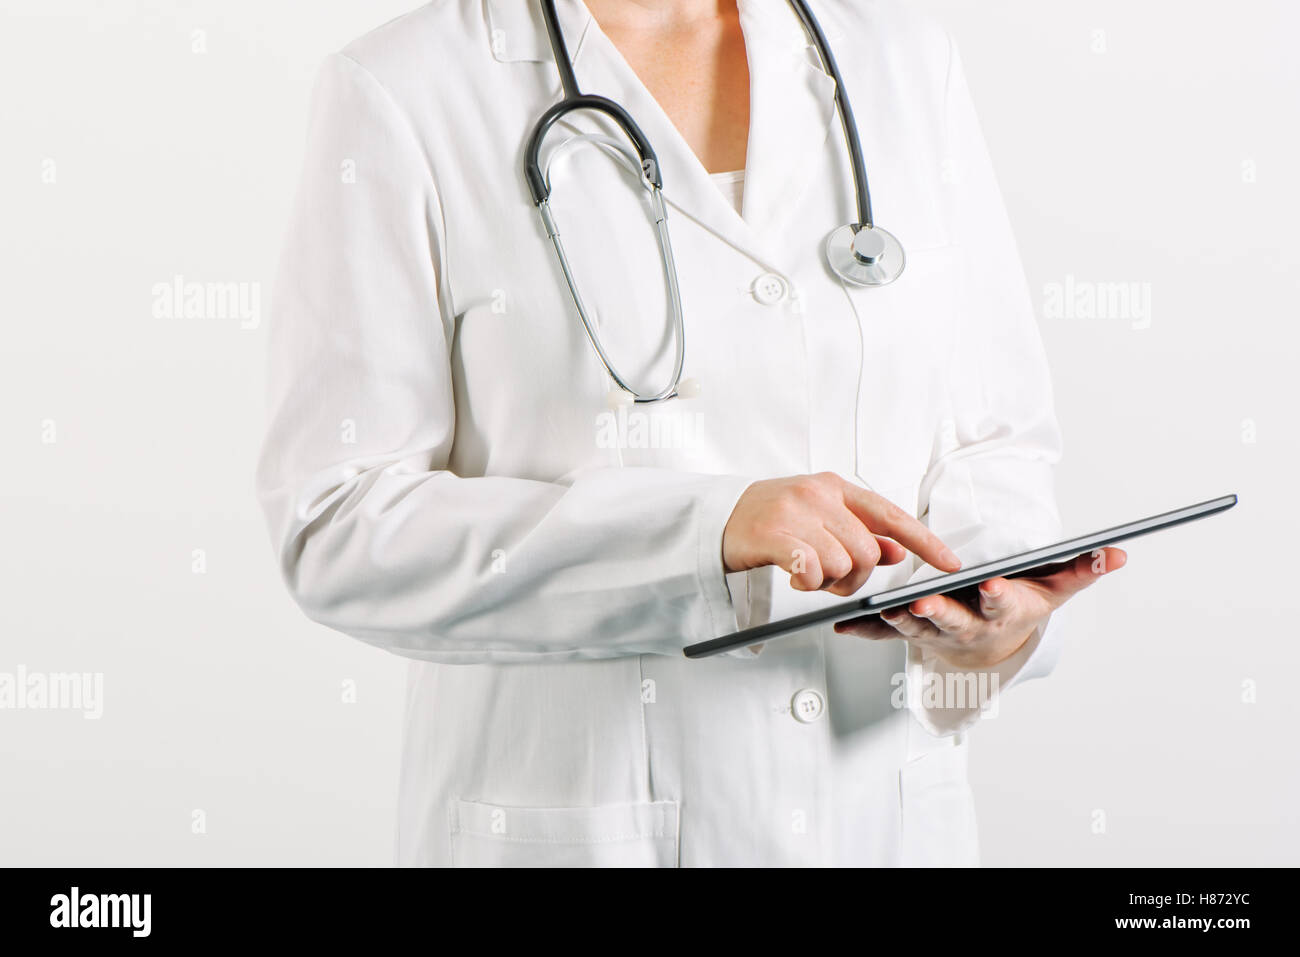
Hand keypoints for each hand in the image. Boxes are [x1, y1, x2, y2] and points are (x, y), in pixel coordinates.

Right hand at [722, 473, 961, 595]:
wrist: (718, 517)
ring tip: (808, 576)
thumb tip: (898, 551)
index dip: (924, 541)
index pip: (891, 515)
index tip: (950, 563)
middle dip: (855, 577)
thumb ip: (859, 532)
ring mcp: (795, 511)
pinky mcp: (772, 533)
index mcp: (836, 488)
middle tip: (831, 580)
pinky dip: (809, 581)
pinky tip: (796, 578)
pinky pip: (810, 567)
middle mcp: (819, 494)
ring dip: (828, 582)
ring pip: (842, 563)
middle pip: (867, 550)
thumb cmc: (770, 519)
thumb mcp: (820, 518)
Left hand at [833, 547, 1126, 667]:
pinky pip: (884, 632)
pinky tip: (844, 623)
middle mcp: (967, 626)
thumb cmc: (1021, 604)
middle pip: (951, 622)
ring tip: (879, 608)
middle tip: (921, 604)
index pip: (1001, 603)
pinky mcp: (909, 631)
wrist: (992, 641)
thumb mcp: (1054, 588)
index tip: (991, 586)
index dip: (997, 596)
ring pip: (913, 628)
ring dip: (895, 620)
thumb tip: (1116, 553)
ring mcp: (935, 632)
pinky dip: (864, 629)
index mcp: (1001, 611)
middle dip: (937, 614)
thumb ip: (1081, 569)